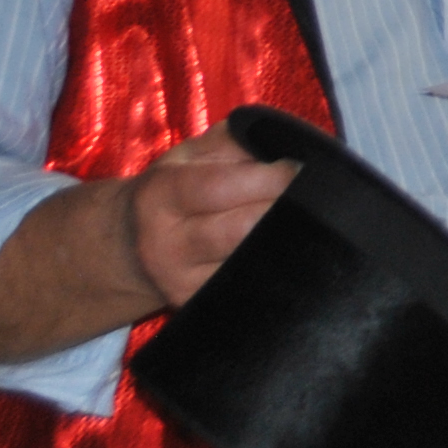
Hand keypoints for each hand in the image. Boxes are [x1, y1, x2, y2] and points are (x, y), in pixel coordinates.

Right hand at [123, 127, 302, 309]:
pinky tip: (291, 251)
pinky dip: (274, 267)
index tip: (300, 168)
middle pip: (238, 231)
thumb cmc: (172, 190)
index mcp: (162, 195)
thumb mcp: (189, 156)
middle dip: (283, 211)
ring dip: (285, 242)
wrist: (131, 244)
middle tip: (315, 196)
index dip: (266, 178)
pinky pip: (247, 287)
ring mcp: (181, 282)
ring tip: (310, 222)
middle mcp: (166, 243)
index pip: (218, 187)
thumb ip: (233, 142)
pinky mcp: (196, 305)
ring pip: (248, 265)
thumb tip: (283, 142)